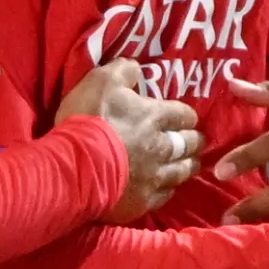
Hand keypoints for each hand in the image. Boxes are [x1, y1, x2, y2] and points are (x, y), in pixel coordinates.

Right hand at [57, 59, 204, 222]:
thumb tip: (137, 68)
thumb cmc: (88, 119)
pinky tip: (166, 186)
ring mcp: (154, 176)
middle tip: (194, 140)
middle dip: (194, 140)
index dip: (187, 115)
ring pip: (183, 171)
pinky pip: (165, 195)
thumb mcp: (100, 81)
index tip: (186, 117)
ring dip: (188, 165)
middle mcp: (161, 147)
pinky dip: (168, 188)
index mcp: (154, 117)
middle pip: (189, 144)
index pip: (184, 114)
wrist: (74, 165)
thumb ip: (122, 71)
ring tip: (189, 163)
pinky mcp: (143, 200)